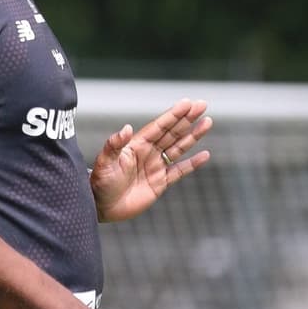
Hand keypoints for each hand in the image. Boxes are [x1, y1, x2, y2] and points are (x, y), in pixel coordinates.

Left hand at [90, 98, 211, 222]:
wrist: (101, 205)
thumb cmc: (100, 182)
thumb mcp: (105, 162)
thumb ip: (114, 145)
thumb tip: (125, 128)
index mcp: (137, 144)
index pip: (159, 126)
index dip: (173, 114)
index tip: (187, 103)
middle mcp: (149, 152)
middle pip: (172, 132)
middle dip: (187, 118)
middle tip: (202, 105)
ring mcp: (156, 166)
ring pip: (179, 147)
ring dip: (193, 135)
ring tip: (207, 122)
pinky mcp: (160, 182)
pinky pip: (180, 171)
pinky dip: (193, 163)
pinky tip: (204, 154)